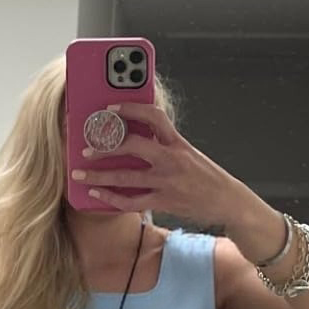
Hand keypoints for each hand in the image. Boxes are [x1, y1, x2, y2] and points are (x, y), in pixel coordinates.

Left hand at [70, 102, 268, 233]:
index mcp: (178, 142)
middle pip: (133, 146)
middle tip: (87, 147)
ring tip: (80, 174)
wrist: (227, 201)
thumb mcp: (189, 153)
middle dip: (106, 146)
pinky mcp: (164, 202)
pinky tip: (98, 195)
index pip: (154, 116)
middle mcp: (171, 159)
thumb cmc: (207, 176)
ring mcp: (167, 182)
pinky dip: (112, 199)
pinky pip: (132, 201)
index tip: (112, 107)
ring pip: (126, 177)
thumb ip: (166, 144)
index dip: (131, 108)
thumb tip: (139, 135)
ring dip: (99, 175)